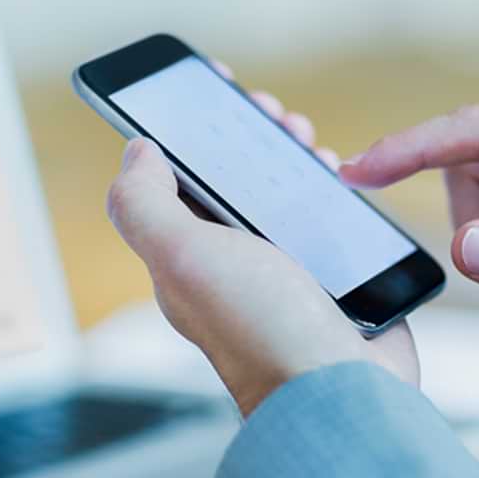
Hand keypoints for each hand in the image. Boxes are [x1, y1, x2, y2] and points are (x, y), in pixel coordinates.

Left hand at [106, 105, 415, 416]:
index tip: (211, 86)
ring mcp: (283, 271)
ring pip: (281, 194)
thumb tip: (135, 152)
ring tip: (306, 141)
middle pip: (232, 179)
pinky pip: (325, 220)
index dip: (187, 128)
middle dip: (248, 134)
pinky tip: (338, 180)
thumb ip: (144, 204)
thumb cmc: (261, 328)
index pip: (176, 178)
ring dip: (289, 156)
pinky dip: (330, 191)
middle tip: (271, 114)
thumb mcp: (181, 256)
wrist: (343, 391)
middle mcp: (232, 262)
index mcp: (188, 255)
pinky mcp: (330, 278)